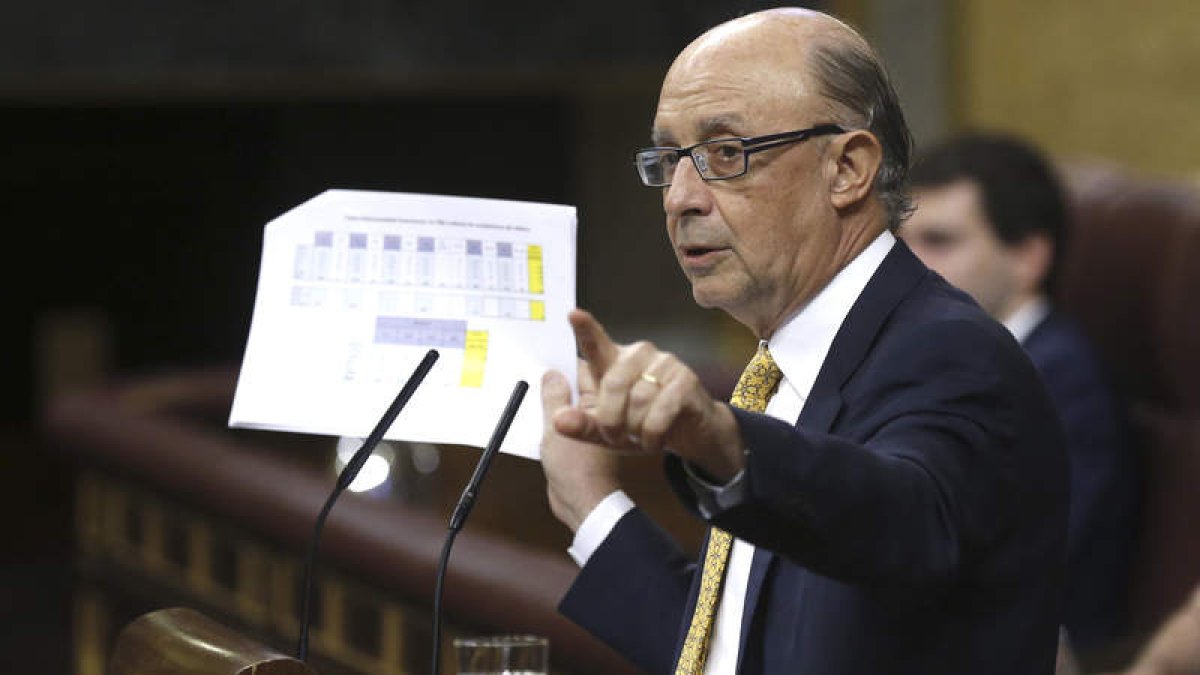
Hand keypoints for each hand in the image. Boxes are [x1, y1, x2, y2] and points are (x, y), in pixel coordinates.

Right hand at [540, 367, 619, 531]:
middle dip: (547, 383)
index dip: (560, 363)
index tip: (539, 358)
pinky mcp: (570, 441)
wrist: (581, 503)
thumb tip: (551, 373)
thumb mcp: (557, 426)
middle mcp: (591, 411)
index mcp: (596, 402)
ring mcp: (581, 426)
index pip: (580, 370)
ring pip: (559, 406)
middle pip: (567, 387)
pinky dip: (542, 421)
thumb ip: (554, 397)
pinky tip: (526, 420)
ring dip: (542, 404)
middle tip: (524, 375)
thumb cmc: (576, 467)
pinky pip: (554, 424)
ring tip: (521, 397)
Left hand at [553, 309, 743, 480]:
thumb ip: (582, 425)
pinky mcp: (686, 380)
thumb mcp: (607, 433)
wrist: (691, 435)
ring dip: (634, 429)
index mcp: (614, 361)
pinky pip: (660, 412)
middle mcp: (639, 354)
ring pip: (638, 401)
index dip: (585, 330)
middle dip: (610, 420)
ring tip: (639, 437)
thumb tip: (559, 420)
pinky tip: (654, 441)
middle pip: (613, 384)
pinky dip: (652, 434)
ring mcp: (665, 363)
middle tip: (615, 437)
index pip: (596, 343)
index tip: (573, 315)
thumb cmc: (643, 427)